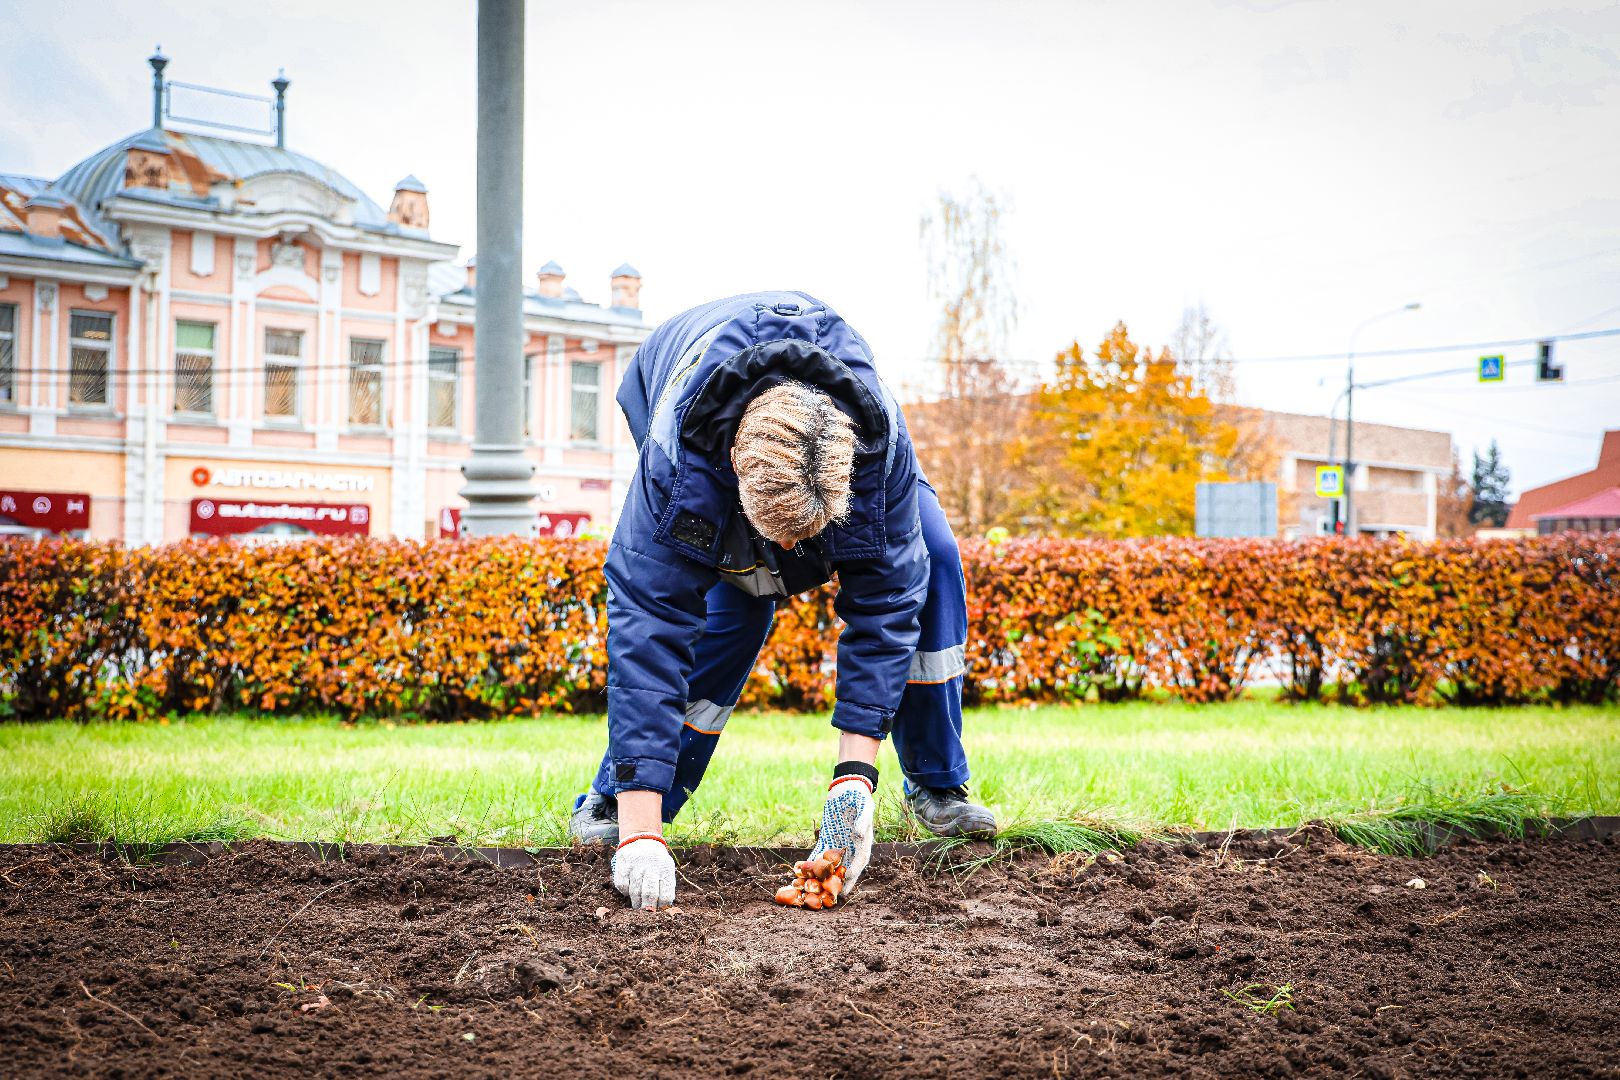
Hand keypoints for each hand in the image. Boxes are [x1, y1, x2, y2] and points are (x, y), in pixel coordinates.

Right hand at [612, 834, 675, 909]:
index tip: (659, 912)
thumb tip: (666, 910)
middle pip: (650, 894)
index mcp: (665, 869)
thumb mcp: (666, 868)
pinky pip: (622, 885)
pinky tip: (628, 892)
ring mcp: (636, 866)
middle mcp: (651, 867)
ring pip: (635, 892)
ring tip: (638, 907)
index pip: (665, 895)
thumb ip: (666, 886)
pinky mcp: (623, 865)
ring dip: (636, 903)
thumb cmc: (657, 861)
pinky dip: (625, 892)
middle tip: (646, 914)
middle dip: (648, 909)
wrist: (642, 838)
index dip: (662, 908)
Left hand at [808, 775, 874, 891]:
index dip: (853, 871)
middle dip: (840, 882)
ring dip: (824, 876)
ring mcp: (839, 842)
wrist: (846, 787)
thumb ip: (863, 820)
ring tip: (815, 889)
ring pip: (831, 863)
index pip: (859, 859)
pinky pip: (820, 852)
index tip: (846, 880)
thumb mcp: (863, 805)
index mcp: (863, 840)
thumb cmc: (858, 796)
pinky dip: (813, 862)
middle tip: (833, 897)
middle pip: (846, 867)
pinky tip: (804, 870)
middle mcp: (851, 845)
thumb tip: (860, 834)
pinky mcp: (827, 838)